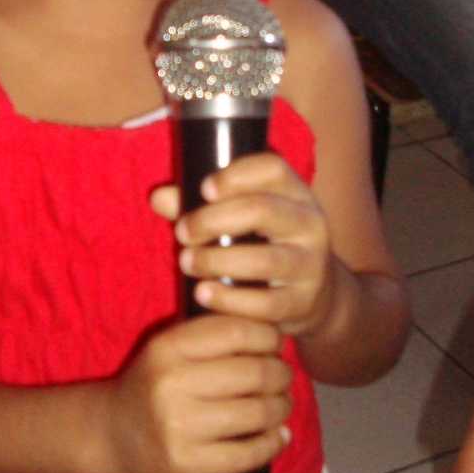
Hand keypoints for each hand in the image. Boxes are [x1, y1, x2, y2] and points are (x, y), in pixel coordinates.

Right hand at [108, 313, 290, 472]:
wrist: (113, 432)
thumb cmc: (153, 382)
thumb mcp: (170, 347)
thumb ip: (212, 335)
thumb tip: (272, 330)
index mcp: (167, 348)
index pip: (235, 332)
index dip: (267, 335)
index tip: (275, 342)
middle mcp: (170, 385)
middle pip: (253, 373)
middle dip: (280, 373)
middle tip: (283, 376)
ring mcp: (178, 428)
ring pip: (256, 413)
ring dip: (280, 407)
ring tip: (281, 404)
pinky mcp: (187, 465)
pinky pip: (247, 454)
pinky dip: (272, 443)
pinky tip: (278, 435)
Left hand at [151, 152, 337, 339]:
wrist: (314, 293)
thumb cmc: (265, 243)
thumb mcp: (244, 218)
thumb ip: (202, 205)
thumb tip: (159, 197)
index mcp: (294, 193)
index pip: (272, 169)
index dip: (236, 175)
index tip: (204, 188)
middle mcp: (310, 224)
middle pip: (262, 210)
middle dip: (213, 220)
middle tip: (182, 232)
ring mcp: (310, 265)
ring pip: (263, 260)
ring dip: (216, 261)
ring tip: (186, 263)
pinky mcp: (303, 302)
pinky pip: (265, 304)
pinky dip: (229, 300)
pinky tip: (203, 294)